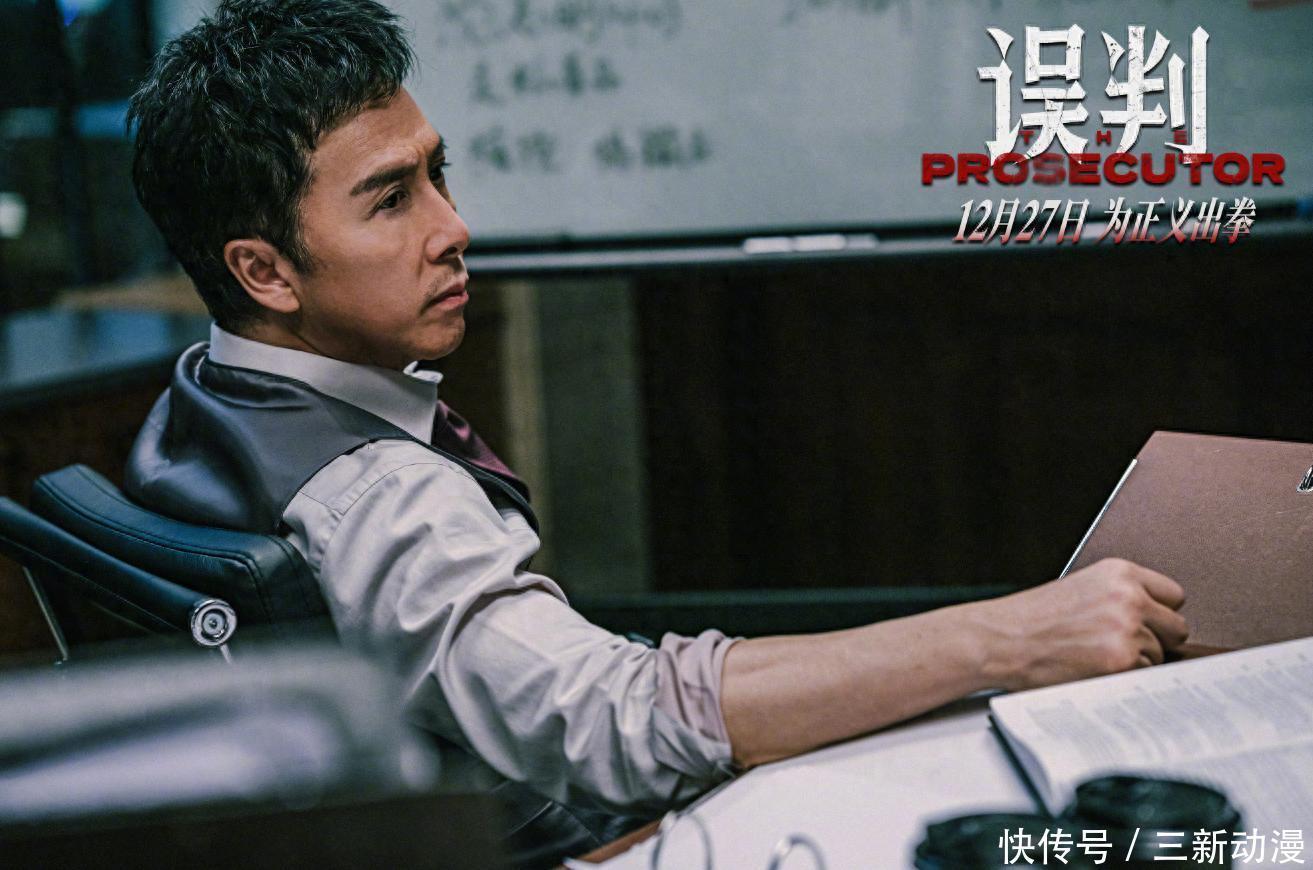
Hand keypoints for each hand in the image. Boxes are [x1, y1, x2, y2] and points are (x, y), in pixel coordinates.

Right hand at [976, 558, 1188, 690]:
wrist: (1000, 639)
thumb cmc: (1031, 619)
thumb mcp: (1081, 589)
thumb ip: (1120, 597)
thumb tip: (1156, 622)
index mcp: (1119, 573)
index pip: (1174, 595)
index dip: (1158, 613)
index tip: (1143, 622)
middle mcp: (1128, 597)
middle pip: (1176, 628)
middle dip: (1155, 640)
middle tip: (1119, 644)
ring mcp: (1127, 630)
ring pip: (1159, 656)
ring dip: (1134, 661)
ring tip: (1095, 656)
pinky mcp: (1121, 661)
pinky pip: (1142, 677)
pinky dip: (1122, 679)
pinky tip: (1093, 669)